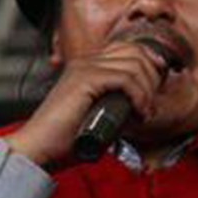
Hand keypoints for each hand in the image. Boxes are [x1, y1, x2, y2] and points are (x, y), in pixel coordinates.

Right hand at [4, 41, 167, 164]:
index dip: (149, 63)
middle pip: (135, 51)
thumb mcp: (100, 117)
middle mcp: (86, 61)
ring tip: (145, 113)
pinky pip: (125, 78)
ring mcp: (85, 68)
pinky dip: (139, 96)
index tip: (158, 87)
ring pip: (134, 64)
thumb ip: (119, 107)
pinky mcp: (85, 79)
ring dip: (147, 90)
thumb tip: (144, 107)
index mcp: (87, 66)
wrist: (39, 149)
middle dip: (152, 77)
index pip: (128, 49)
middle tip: (151, 105)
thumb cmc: (65, 140)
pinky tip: (139, 113)